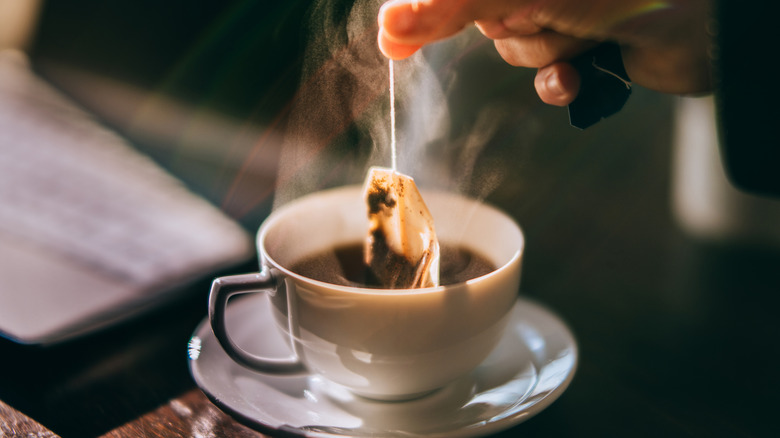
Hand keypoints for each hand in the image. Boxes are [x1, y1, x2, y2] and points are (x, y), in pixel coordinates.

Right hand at [377, 0, 712, 105]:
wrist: (710, 29)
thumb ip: (450, 6)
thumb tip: (389, 23)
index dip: (420, 11)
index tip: (390, 42)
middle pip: (481, 15)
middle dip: (509, 27)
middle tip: (539, 16)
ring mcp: (566, 6)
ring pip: (514, 46)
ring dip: (543, 52)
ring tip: (583, 36)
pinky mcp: (587, 39)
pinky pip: (547, 73)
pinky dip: (561, 80)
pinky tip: (582, 73)